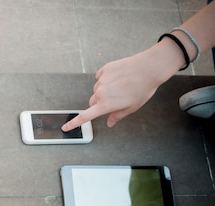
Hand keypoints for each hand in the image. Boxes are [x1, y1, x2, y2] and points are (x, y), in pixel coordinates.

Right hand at [62, 42, 181, 131]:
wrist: (149, 68)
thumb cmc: (143, 88)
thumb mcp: (131, 107)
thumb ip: (117, 116)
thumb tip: (110, 123)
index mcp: (106, 105)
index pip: (85, 117)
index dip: (74, 123)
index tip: (65, 127)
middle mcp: (100, 93)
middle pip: (92, 102)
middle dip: (100, 103)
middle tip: (114, 100)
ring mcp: (101, 80)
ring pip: (97, 89)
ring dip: (104, 90)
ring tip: (120, 86)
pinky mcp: (104, 70)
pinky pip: (100, 77)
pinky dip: (106, 78)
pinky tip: (118, 77)